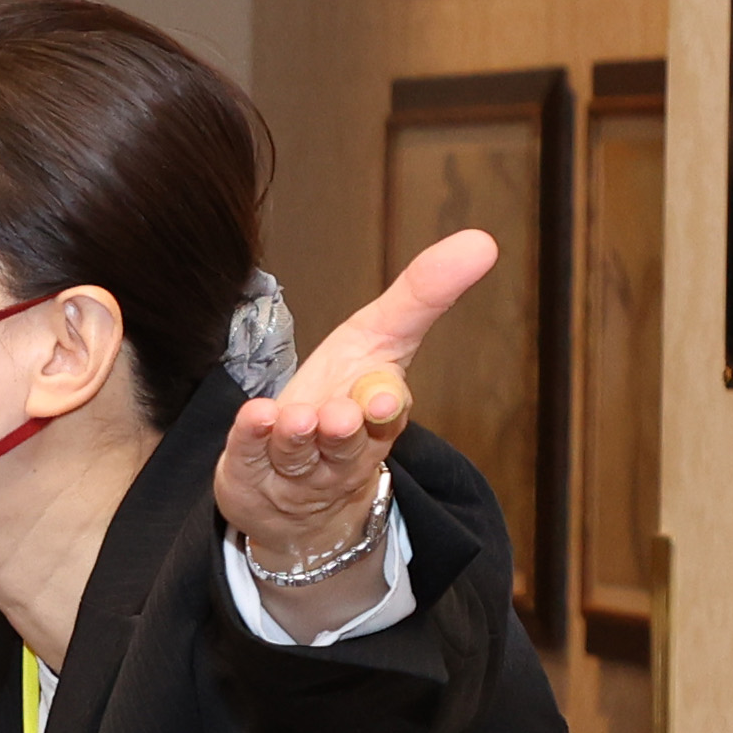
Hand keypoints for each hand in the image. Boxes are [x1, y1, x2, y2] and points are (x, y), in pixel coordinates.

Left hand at [218, 230, 495, 571]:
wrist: (298, 492)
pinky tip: (254, 416)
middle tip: (341, 417)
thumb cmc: (342, 399)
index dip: (385, 407)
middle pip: (345, 443)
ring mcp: (295, 467)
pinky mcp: (250, 473)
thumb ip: (423, 294)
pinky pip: (249, 455)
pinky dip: (250, 437)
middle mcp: (341, 450)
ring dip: (297, 437)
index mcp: (377, 419)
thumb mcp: (381, 338)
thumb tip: (482, 240)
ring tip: (296, 420)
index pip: (387, 413)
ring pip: (299, 455)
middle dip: (344, 430)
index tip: (383, 400)